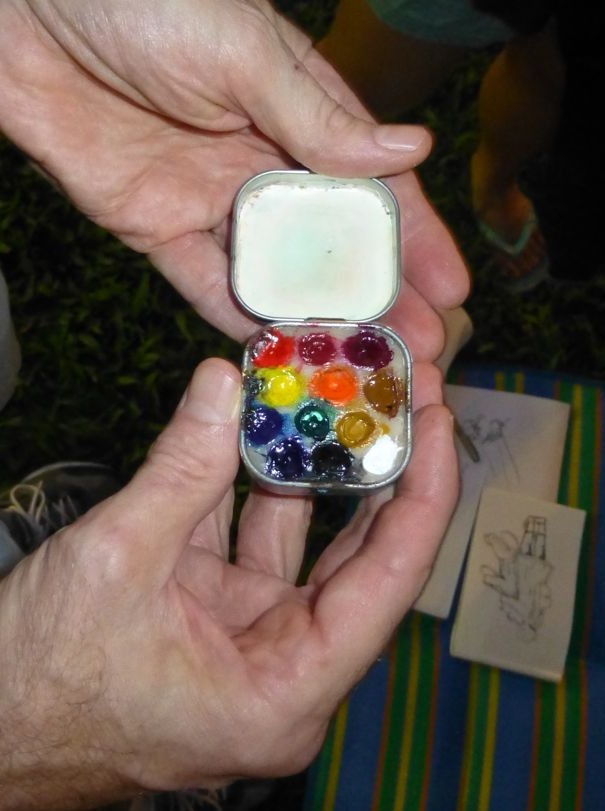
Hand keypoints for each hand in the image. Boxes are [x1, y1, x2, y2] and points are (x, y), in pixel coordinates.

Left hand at [0, 0, 467, 349]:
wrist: (24, 11)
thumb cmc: (141, 2)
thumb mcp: (242, 49)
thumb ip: (319, 114)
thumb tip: (411, 150)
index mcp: (298, 112)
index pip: (373, 186)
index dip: (416, 239)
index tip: (451, 290)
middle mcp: (262, 163)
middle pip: (331, 243)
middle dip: (377, 296)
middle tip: (417, 349)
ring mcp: (211, 201)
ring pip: (275, 272)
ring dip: (316, 318)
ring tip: (359, 363)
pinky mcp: (156, 228)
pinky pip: (205, 282)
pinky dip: (238, 316)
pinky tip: (277, 348)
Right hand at [0, 358, 457, 809]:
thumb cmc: (42, 681)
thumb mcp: (117, 560)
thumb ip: (181, 466)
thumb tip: (224, 380)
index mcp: (286, 691)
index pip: (389, 582)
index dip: (423, 494)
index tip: (439, 421)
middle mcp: (286, 670)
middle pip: (360, 559)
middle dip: (380, 472)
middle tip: (401, 395)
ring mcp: (253, 640)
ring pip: (305, 543)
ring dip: (313, 470)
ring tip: (337, 398)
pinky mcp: (219, 616)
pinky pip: (252, 540)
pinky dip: (254, 485)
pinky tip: (263, 429)